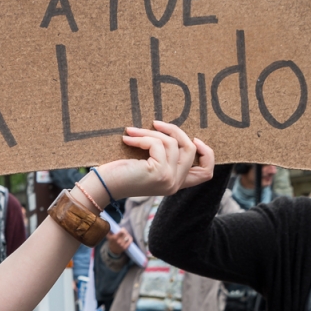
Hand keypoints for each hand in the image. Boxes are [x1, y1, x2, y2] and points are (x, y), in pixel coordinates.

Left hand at [89, 122, 214, 200]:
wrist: (103, 186)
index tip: (194, 138)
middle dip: (174, 131)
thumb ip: (165, 156)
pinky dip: (142, 137)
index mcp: (175, 183)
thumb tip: (173, 130)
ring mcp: (169, 179)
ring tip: (132, 132)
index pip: (206, 174)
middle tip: (155, 123)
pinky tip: (127, 139)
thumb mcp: (149, 164)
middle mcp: (175, 184)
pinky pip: (158, 144)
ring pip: (172, 143)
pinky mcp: (159, 173)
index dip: (207, 153)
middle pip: (191, 149)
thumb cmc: (121, 172)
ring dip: (151, 132)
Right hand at [107, 229, 131, 256]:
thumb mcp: (108, 236)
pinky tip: (128, 238)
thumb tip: (109, 224)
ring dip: (127, 235)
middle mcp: (118, 241)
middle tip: (124, 232)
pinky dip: (130, 239)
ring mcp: (122, 245)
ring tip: (126, 235)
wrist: (112, 250)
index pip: (122, 231)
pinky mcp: (125, 247)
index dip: (123, 230)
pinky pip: (130, 241)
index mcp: (114, 238)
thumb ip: (109, 230)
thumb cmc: (111, 241)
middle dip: (125, 232)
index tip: (122, 229)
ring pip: (128, 237)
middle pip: (125, 234)